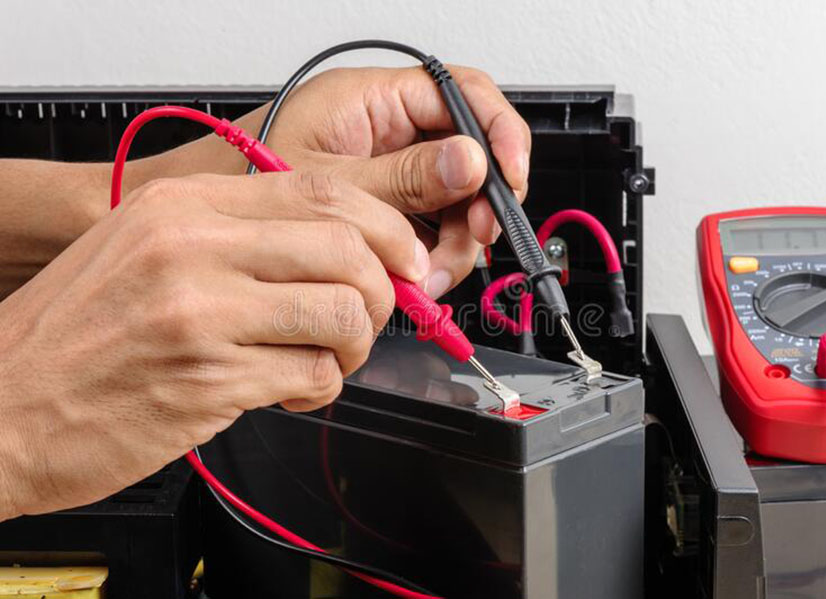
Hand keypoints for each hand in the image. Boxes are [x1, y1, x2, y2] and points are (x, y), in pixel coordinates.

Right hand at [0, 170, 433, 519]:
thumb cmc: (78, 333)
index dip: (386, 228)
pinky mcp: (210, 383)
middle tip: (372, 317)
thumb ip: (243, 238)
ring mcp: (202, 316)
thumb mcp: (147, 249)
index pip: (324, 192)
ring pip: (344, 314)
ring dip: (357, 345)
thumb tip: (345, 249)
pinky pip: (315, 376)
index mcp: (184, 207)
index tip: (404, 259)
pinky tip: (295, 389)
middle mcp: (194, 250)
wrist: (4, 408)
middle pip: (349, 250)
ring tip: (328, 357)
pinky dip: (324, 387)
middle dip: (385, 291)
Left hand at [137, 65, 531, 297]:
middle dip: (477, 205)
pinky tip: (413, 283)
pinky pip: (428, 232)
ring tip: (425, 278)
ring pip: (454, 203)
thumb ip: (403, 176)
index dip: (499, 134)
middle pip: (468, 158)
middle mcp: (386, 133)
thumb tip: (471, 161)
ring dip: (453, 245)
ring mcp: (387, 174)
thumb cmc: (237, 182)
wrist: (197, 232)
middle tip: (470, 240)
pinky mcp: (382, 212)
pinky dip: (429, 262)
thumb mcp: (328, 183)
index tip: (508, 179)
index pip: (463, 95)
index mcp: (372, 101)